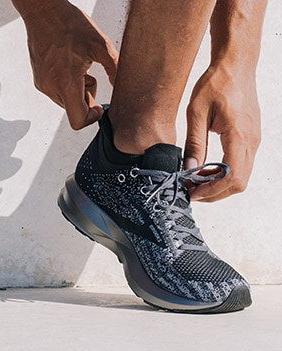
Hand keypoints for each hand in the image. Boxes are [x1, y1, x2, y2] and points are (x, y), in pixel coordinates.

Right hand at [14, 1, 117, 129]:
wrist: (43, 12)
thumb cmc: (69, 24)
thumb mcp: (100, 44)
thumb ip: (115, 68)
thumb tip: (124, 86)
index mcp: (66, 82)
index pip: (78, 119)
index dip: (92, 118)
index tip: (100, 108)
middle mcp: (51, 87)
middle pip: (73, 109)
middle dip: (86, 96)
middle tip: (90, 73)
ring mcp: (42, 84)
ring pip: (66, 100)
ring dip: (77, 89)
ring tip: (79, 65)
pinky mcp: (39, 79)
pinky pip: (56, 91)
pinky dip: (66, 83)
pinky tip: (69, 63)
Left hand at [184, 65, 260, 201]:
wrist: (235, 65)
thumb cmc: (216, 84)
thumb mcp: (196, 113)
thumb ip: (194, 143)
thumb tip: (189, 169)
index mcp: (239, 136)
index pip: (232, 177)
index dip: (212, 190)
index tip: (192, 193)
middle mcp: (252, 141)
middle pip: (239, 183)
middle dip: (214, 192)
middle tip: (191, 190)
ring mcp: (254, 140)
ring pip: (241, 175)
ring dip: (219, 184)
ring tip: (194, 180)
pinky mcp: (251, 138)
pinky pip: (241, 164)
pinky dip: (224, 173)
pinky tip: (205, 168)